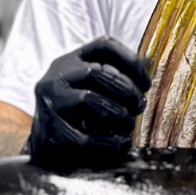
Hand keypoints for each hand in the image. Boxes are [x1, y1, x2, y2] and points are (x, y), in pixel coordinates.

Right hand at [27, 37, 151, 168]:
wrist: (47, 149)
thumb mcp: (93, 87)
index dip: (131, 60)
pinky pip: (82, 137)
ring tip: (128, 124)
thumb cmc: (79, 114)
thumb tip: (148, 63)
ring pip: (87, 99)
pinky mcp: (48, 133)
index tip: (146, 83)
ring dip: (117, 113)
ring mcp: (48, 104)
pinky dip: (109, 141)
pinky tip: (121, 143)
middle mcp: (55, 77)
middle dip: (126, 89)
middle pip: (96, 71)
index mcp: (70, 61)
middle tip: (139, 106)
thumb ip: (116, 75)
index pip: (104, 45)